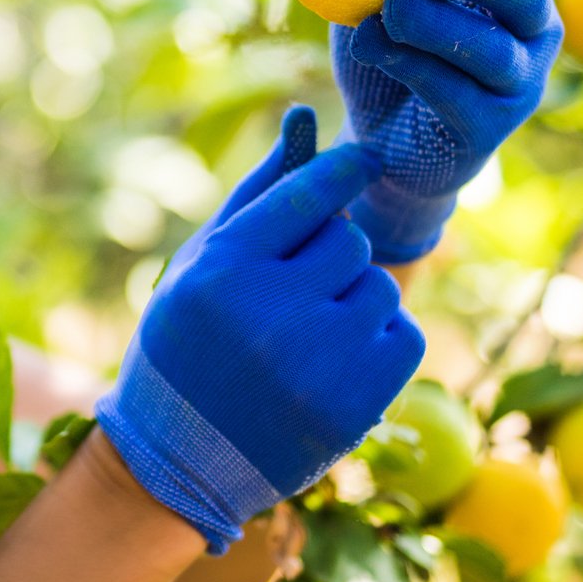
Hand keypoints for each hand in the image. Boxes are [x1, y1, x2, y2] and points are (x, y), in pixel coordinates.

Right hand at [95, 107, 425, 552]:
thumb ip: (256, 192)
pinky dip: (380, 342)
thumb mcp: (200, 264)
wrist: (177, 462)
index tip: (366, 157)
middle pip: (351, 241)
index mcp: (224, 270)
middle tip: (298, 287)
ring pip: (380, 287)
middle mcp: (270, 314)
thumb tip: (306, 118)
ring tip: (310, 333)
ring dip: (356, 299)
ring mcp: (316, 365)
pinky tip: (336, 362)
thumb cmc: (186, 345)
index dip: (346, 168)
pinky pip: (405, 335)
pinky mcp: (354, 406)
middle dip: (334, 254)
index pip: (309, 194)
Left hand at [331, 0, 563, 263]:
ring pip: (489, 46)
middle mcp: (531, 25)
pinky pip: (455, 91)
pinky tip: (371, 45)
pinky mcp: (492, 126)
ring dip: (433, 23)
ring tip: (388, 7)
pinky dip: (410, 65)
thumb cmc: (386, 53)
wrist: (382, 146)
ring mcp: (520, 79)